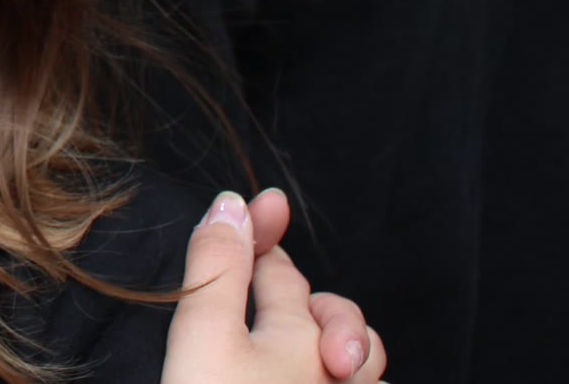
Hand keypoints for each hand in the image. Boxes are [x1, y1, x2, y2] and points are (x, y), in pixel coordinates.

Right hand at [163, 190, 386, 383]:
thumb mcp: (205, 337)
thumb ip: (217, 268)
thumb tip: (232, 203)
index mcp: (300, 333)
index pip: (279, 271)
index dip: (261, 238)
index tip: (263, 206)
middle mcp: (342, 369)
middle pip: (333, 313)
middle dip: (308, 294)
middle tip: (276, 282)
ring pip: (364, 362)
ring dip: (347, 343)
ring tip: (329, 350)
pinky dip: (357, 381)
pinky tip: (339, 383)